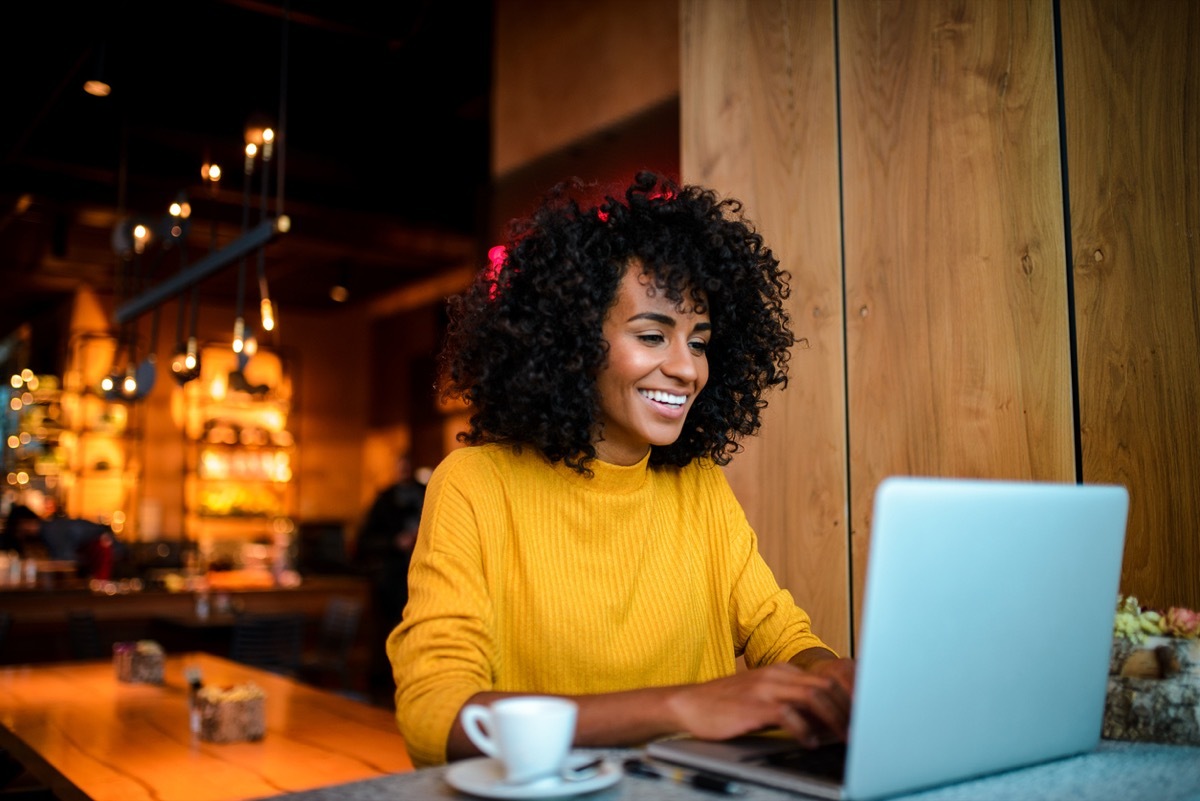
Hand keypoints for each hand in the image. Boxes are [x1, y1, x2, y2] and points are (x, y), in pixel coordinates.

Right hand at [666, 659, 854, 747]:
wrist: (689, 704)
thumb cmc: (726, 705)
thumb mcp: (763, 698)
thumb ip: (792, 704)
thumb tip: (825, 721)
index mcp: (781, 671)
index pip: (827, 678)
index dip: (849, 698)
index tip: (862, 717)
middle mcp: (776, 675)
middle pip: (827, 685)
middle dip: (849, 709)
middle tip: (860, 730)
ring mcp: (765, 689)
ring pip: (814, 697)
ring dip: (834, 719)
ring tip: (843, 738)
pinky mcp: (754, 706)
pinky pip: (789, 714)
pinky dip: (805, 730)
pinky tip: (810, 742)